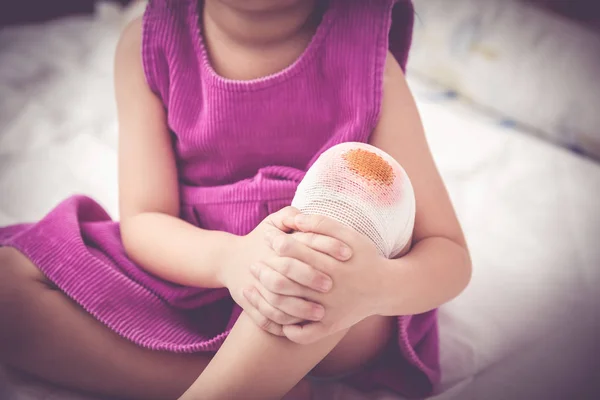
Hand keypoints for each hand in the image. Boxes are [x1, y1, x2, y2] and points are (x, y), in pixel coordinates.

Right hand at [219, 207, 330, 335]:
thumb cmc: (260, 239)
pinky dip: (285, 325)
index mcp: (274, 246)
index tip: (348, 254)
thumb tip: (305, 218)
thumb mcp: (272, 222)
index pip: (304, 244)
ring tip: (322, 313)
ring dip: (301, 310)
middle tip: (331, 287)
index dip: (328, 247)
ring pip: (279, 304)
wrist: (229, 261)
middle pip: (289, 276)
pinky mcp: (250, 306)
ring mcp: (256, 290)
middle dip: (311, 280)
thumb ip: (290, 215)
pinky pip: (268, 321)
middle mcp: (265, 268)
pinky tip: (303, 326)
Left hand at [254, 214, 386, 343]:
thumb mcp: (349, 234)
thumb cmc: (365, 257)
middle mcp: (328, 289)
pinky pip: (302, 334)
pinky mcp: (330, 327)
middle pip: (286, 280)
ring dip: (266, 299)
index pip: (294, 251)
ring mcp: (328, 310)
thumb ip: (322, 223)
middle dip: (265, 270)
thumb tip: (294, 219)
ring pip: (288, 307)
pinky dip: (287, 329)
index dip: (276, 242)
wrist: (388, 288)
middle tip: (254, 265)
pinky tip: (277, 319)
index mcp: (331, 263)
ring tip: (253, 289)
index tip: (266, 237)